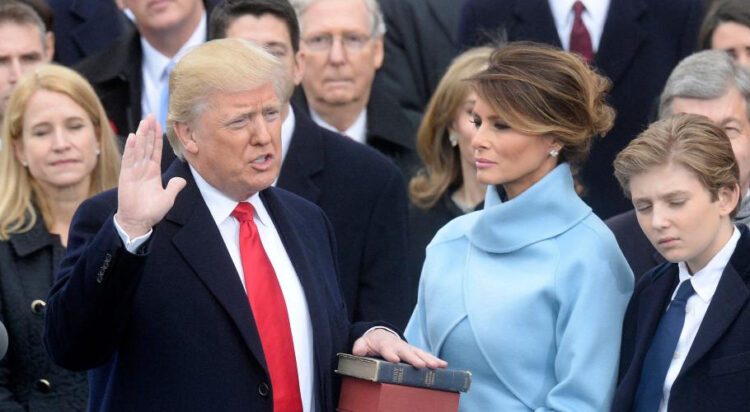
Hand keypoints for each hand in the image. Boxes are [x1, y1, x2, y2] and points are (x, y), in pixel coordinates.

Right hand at [115, 115, 185, 237]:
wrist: (138, 222)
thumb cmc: (152, 211)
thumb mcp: (167, 198)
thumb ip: (174, 187)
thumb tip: (182, 180)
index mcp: (153, 171)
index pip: (156, 150)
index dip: (157, 137)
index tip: (158, 124)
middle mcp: (144, 168)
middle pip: (147, 146)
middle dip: (149, 131)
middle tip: (151, 116)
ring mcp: (134, 171)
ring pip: (139, 149)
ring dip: (141, 135)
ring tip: (144, 122)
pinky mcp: (126, 176)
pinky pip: (129, 160)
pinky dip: (131, 149)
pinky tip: (132, 137)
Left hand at [352, 328, 446, 368]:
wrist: (381, 335)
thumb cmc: (372, 342)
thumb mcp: (363, 343)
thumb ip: (360, 347)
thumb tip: (357, 351)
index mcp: (385, 344)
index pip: (387, 349)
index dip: (390, 354)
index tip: (395, 359)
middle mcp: (399, 346)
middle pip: (407, 352)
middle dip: (414, 358)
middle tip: (420, 365)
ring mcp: (408, 348)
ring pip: (419, 354)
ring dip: (428, 360)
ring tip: (436, 366)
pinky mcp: (415, 352)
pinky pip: (425, 356)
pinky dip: (435, 359)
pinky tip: (444, 365)